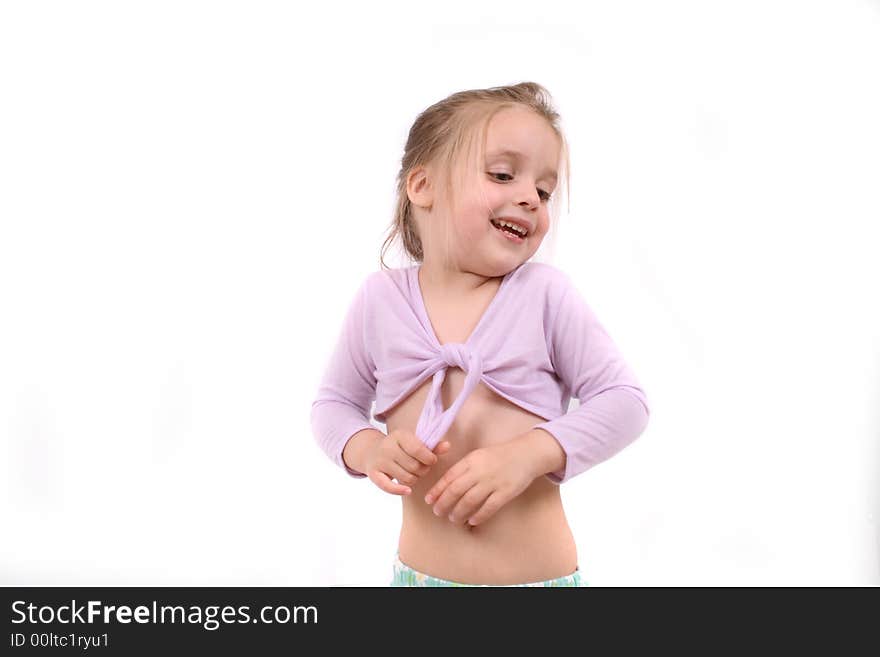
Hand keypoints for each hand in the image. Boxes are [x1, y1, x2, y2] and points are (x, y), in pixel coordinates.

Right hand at [363, 428, 450, 495]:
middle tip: (422, 468)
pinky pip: (389, 487)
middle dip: (423, 470)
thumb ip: (432, 446)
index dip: (429, 458)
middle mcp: (387, 447)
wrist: (371, 451)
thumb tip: (448, 446)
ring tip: (413, 473)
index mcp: (399, 436)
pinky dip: (400, 490)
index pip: (417, 449)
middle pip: (414, 466)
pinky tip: (408, 491)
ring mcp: (380, 461)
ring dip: (414, 479)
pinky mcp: (373, 474)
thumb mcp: (414, 442)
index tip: (432, 460)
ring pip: (406, 478)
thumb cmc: (399, 447)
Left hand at [423, 438, 537, 526]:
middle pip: (456, 491)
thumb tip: (446, 486)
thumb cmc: (499, 456)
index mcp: (471, 460)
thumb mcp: (478, 456)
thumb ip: (463, 468)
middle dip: (443, 503)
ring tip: (453, 518)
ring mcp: (493, 482)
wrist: (525, 454)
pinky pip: (489, 507)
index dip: (437, 490)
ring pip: (470, 501)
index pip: (449, 477)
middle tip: (437, 512)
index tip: (428, 500)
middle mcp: (480, 471)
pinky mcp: (506, 492)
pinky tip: (472, 521)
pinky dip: (478, 516)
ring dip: (458, 512)